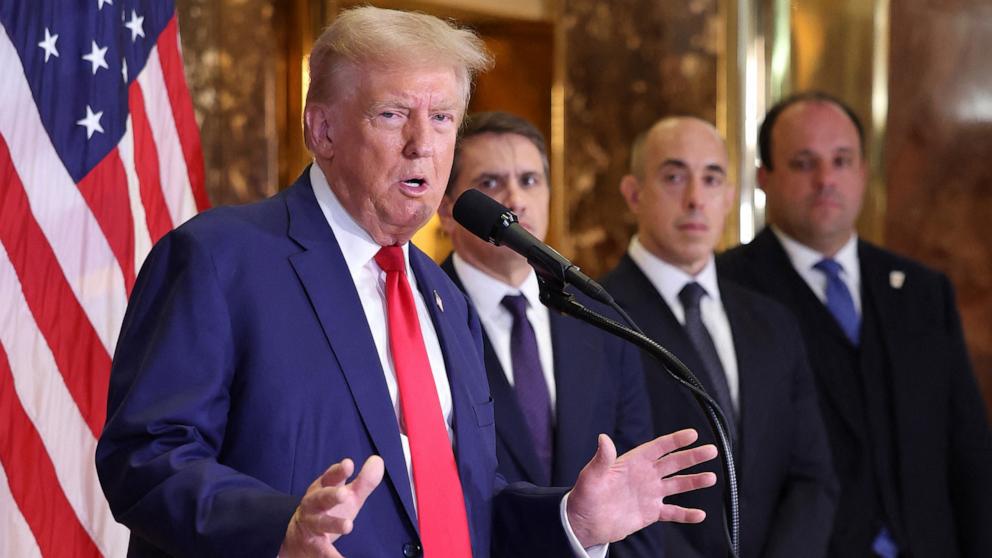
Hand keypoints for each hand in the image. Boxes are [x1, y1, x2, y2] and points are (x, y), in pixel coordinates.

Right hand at [278, 455, 384, 557]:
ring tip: (348, 526)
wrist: (297, 535)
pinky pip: (322, 551)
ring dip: (333, 524)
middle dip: (331, 495)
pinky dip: (332, 557)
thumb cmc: (328, 510)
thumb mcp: (347, 495)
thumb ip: (363, 481)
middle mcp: (314, 504)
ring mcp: (312, 524)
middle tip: (344, 494)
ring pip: (321, 523)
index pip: (331, 477)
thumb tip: (378, 461)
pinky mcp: (313, 545)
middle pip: (321, 498)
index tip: (349, 464)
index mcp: (323, 488)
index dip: (339, 471)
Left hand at [566, 429, 717, 547]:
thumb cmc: (584, 497)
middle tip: (711, 450)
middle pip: (673, 462)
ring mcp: (649, 494)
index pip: (658, 447)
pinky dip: (686, 514)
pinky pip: (672, 512)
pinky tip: (699, 514)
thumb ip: (601, 458)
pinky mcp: (650, 512)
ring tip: (711, 478)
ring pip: (677, 485)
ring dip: (694, 481)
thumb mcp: (591, 476)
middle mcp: (644, 476)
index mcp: (632, 463)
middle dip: (692, 456)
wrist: (583, 523)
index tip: (692, 434)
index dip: (675, 440)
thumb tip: (603, 438)